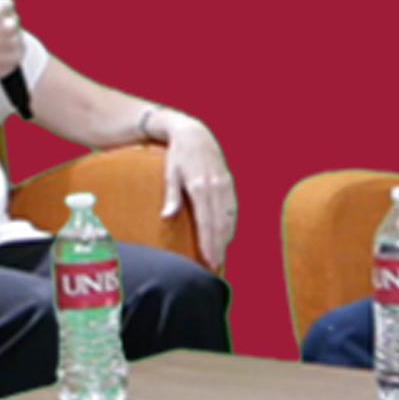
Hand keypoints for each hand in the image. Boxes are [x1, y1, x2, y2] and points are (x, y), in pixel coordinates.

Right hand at [0, 0, 23, 89]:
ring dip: (8, 39)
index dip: (2, 10)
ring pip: (16, 34)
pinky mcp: (18, 54)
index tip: (0, 14)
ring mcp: (14, 39)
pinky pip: (19, 48)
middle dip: (4, 25)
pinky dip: (11, 51)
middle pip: (13, 19)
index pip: (7, 4)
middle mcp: (8, 24)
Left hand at [156, 113, 235, 271]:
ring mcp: (224, 183)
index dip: (208, 243)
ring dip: (225, 237)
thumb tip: (167, 216)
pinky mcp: (228, 181)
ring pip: (228, 216)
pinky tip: (227, 234)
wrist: (194, 133)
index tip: (209, 261)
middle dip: (218, 246)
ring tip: (221, 255)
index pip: (206, 222)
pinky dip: (230, 222)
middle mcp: (215, 186)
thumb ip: (171, 195)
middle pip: (219, 223)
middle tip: (216, 266)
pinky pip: (232, 206)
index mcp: (200, 186)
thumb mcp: (170, 172)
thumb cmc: (177, 154)